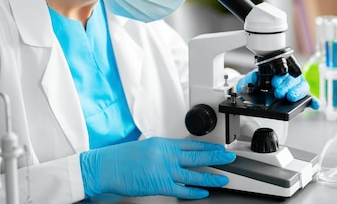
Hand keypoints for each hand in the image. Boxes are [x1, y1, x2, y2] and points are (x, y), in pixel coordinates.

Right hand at [80, 137, 235, 198]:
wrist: (106, 167)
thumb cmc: (121, 158)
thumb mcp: (146, 147)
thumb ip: (163, 150)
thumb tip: (177, 154)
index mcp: (163, 143)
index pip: (191, 144)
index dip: (208, 146)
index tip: (220, 148)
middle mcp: (166, 155)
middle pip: (197, 156)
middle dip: (216, 158)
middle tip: (229, 158)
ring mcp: (163, 170)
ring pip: (193, 174)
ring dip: (211, 177)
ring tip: (224, 178)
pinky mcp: (159, 185)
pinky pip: (181, 190)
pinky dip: (194, 192)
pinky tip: (204, 193)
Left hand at [237, 71, 319, 109]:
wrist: (253, 94)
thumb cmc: (256, 85)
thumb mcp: (251, 80)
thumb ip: (251, 78)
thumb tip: (254, 76)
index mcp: (279, 72)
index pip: (286, 70)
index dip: (282, 76)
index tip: (275, 81)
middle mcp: (288, 79)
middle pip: (294, 79)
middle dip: (287, 86)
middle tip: (278, 92)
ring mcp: (293, 89)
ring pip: (302, 88)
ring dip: (297, 92)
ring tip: (291, 97)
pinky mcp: (297, 100)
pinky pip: (308, 99)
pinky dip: (313, 101)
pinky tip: (315, 104)